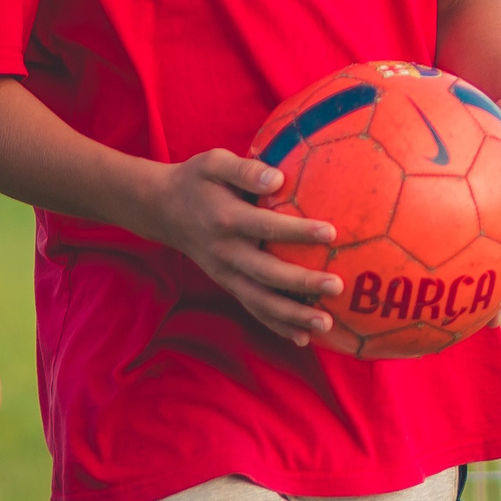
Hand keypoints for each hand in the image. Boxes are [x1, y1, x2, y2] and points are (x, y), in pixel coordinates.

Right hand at [138, 150, 340, 345]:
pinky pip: (253, 308)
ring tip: (326, 324)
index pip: (266, 226)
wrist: (163, 209)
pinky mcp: (228, 285)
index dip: (297, 231)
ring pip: (260, 300)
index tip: (331, 232)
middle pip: (267, 272)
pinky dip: (277, 326)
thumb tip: (277, 179)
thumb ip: (245, 169)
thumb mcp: (214, 162)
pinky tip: (303, 338)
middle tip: (337, 286)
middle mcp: (226, 252)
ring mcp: (225, 273)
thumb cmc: (197, 180)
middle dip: (302, 283)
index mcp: (226, 218)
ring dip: (292, 315)